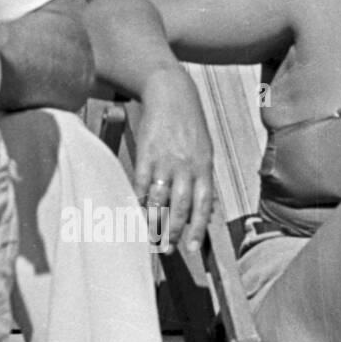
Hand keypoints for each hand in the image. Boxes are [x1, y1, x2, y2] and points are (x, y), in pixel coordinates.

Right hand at [134, 68, 213, 250]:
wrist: (171, 93)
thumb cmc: (190, 125)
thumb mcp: (205, 152)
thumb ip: (204, 181)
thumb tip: (205, 212)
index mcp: (204, 167)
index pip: (203, 206)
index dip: (197, 229)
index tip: (192, 248)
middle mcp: (186, 167)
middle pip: (180, 207)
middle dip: (174, 232)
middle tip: (168, 248)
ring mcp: (165, 161)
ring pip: (159, 200)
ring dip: (154, 222)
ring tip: (150, 236)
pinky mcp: (146, 154)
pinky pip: (140, 184)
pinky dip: (137, 201)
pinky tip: (135, 213)